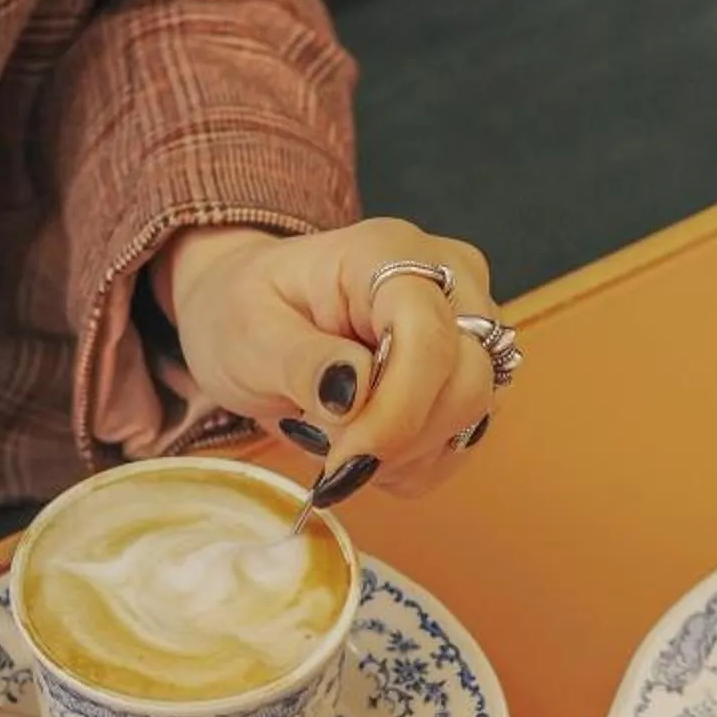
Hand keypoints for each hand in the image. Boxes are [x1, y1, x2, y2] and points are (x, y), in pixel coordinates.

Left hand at [161, 218, 509, 495]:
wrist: (247, 315)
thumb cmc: (244, 310)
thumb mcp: (247, 332)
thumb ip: (300, 361)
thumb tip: (353, 395)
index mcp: (388, 252)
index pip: (428, 334)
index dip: (397, 408)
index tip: (344, 457)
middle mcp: (448, 280)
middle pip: (468, 380)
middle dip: (399, 438)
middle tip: (332, 457)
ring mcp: (467, 328)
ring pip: (472, 417)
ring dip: (401, 454)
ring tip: (336, 438)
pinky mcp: (467, 375)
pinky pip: (460, 443)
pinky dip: (409, 463)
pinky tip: (363, 441)